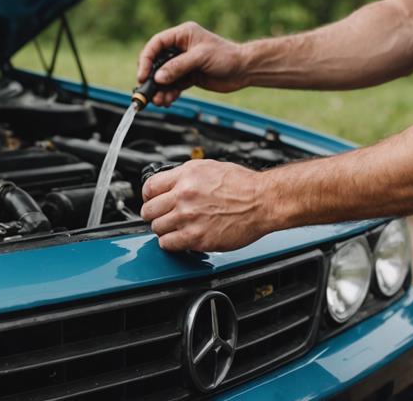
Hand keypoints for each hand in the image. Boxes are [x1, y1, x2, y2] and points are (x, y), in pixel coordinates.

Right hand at [136, 22, 247, 106]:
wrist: (244, 70)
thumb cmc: (226, 56)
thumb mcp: (200, 58)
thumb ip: (178, 67)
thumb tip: (158, 77)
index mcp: (182, 35)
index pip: (156, 44)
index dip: (146, 59)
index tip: (142, 75)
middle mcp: (180, 48)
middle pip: (156, 62)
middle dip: (151, 78)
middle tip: (148, 92)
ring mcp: (183, 63)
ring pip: (164, 77)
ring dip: (160, 90)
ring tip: (160, 100)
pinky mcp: (188, 76)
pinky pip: (173, 85)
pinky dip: (169, 94)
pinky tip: (168, 101)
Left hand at [140, 159, 273, 251]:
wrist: (263, 201)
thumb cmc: (243, 185)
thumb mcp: (210, 168)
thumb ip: (186, 176)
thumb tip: (171, 183)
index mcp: (186, 176)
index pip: (149, 187)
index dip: (148, 196)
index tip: (152, 201)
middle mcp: (184, 195)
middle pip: (149, 209)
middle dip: (154, 214)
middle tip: (162, 216)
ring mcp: (188, 217)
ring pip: (156, 228)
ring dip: (163, 229)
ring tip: (174, 228)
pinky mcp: (197, 237)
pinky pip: (168, 243)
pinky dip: (170, 243)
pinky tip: (179, 239)